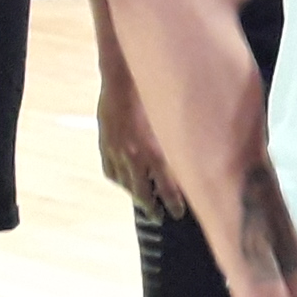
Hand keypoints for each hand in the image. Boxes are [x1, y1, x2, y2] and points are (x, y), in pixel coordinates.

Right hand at [95, 71, 184, 215]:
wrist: (122, 79)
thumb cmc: (153, 96)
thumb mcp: (171, 122)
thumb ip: (177, 144)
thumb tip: (191, 161)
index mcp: (154, 151)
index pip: (167, 187)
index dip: (173, 203)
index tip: (178, 213)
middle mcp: (134, 156)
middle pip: (143, 192)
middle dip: (152, 207)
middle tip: (158, 217)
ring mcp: (116, 152)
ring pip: (125, 184)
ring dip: (135, 195)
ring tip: (143, 202)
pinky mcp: (105, 145)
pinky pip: (110, 171)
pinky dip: (118, 180)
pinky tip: (124, 183)